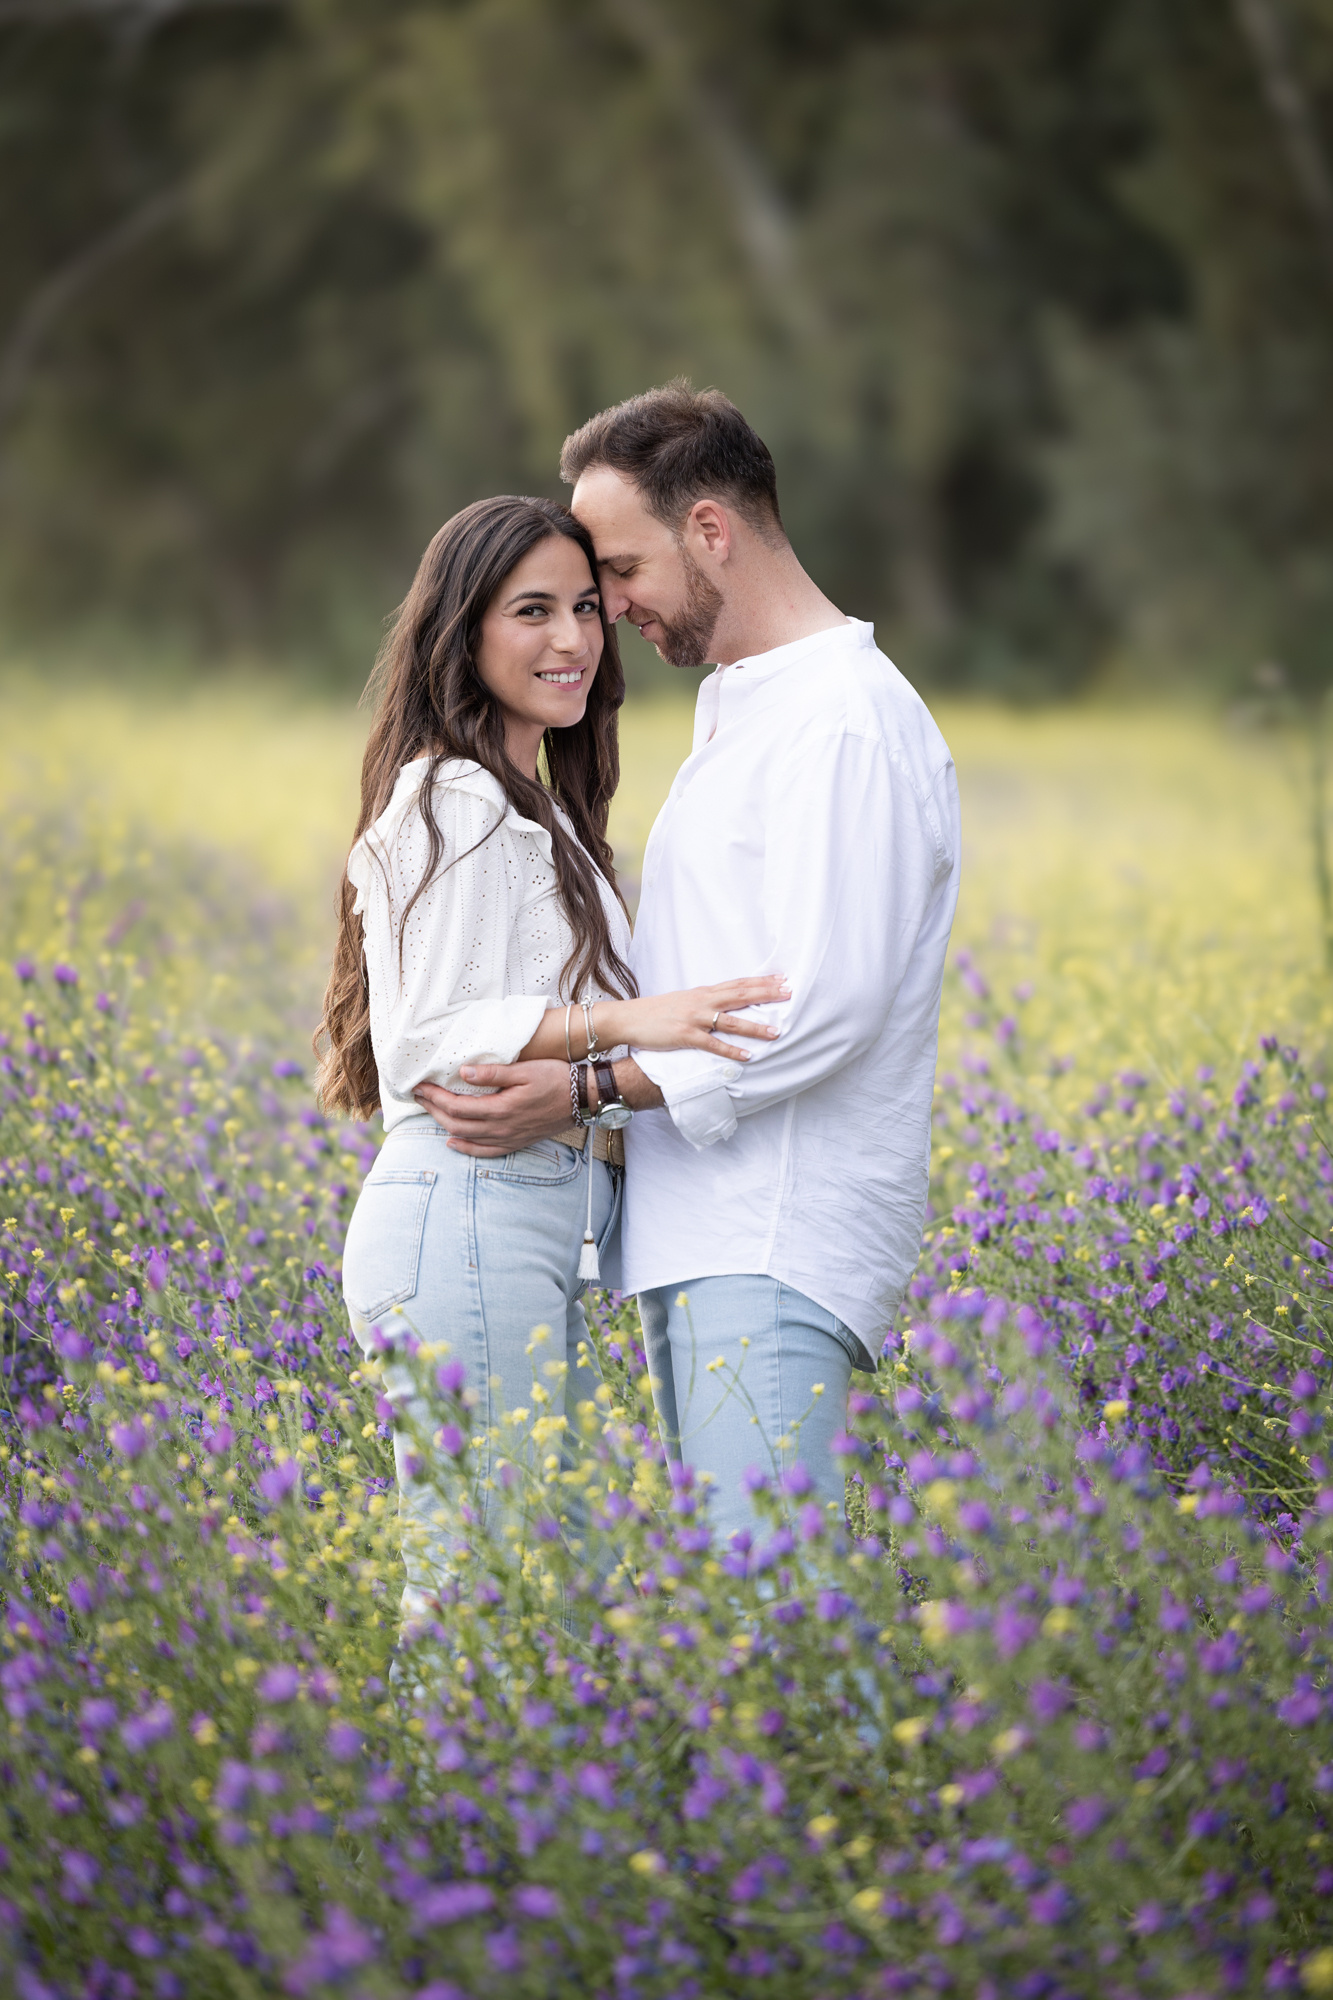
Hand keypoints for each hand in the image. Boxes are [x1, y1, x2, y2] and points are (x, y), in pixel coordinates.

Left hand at [413, 1060, 571, 1156]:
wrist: (583, 1099)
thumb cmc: (555, 1079)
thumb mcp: (525, 1070)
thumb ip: (493, 1073)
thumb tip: (463, 1073)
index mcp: (500, 1108)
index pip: (457, 1105)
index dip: (435, 1097)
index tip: (420, 1086)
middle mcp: (501, 1128)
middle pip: (456, 1123)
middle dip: (433, 1110)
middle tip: (418, 1096)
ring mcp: (508, 1138)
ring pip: (467, 1137)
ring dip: (444, 1125)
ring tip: (430, 1111)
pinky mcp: (516, 1142)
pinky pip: (485, 1151)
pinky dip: (466, 1148)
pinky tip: (453, 1142)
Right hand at [613, 974, 789, 1060]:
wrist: (629, 1018)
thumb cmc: (657, 1011)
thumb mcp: (685, 1000)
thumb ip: (706, 1001)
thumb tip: (726, 1002)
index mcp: (703, 992)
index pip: (738, 983)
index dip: (761, 981)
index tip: (782, 978)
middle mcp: (702, 1001)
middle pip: (740, 996)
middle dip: (766, 995)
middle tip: (790, 994)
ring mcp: (694, 1018)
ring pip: (730, 1021)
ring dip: (754, 1027)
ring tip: (776, 1031)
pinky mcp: (685, 1036)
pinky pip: (712, 1044)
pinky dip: (730, 1050)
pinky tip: (746, 1056)